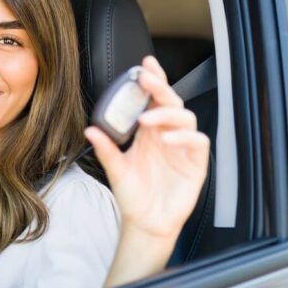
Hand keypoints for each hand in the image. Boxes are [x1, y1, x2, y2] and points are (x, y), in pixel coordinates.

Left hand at [85, 55, 210, 255]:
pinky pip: (197, 141)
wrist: (146, 222)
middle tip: (146, 79)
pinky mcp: (195, 163)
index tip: (143, 65)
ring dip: (167, 113)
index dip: (152, 81)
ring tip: (147, 118)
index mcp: (148, 132)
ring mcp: (183, 147)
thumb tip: (90, 129)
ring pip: (186, 116)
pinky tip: (168, 138)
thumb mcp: (115, 169)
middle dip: (160, 87)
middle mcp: (167, 135)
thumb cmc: (134, 194)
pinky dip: (184, 136)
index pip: (152, 101)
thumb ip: (106, 149)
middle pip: (170, 102)